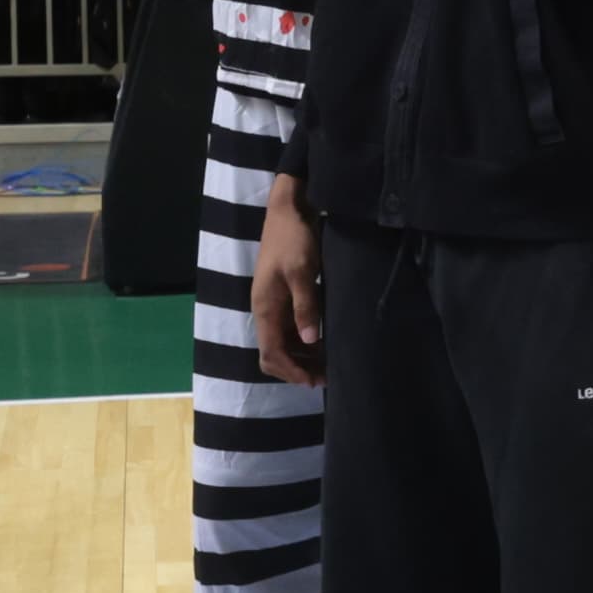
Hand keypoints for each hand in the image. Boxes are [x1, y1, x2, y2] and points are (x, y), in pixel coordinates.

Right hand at [252, 176, 323, 384]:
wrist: (288, 211)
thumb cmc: (294, 239)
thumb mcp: (303, 271)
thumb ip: (305, 306)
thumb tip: (309, 341)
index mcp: (265, 308)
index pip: (271, 354)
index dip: (291, 371)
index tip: (313, 381)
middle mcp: (265, 311)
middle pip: (273, 354)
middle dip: (296, 369)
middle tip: (325, 377)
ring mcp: (274, 304)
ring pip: (282, 343)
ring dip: (301, 357)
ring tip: (327, 364)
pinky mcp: (283, 297)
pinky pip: (290, 329)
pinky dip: (304, 341)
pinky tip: (323, 342)